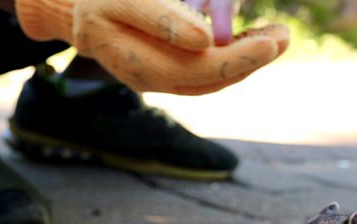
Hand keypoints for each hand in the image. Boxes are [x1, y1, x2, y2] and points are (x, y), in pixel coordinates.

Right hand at [14, 0, 287, 93]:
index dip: (239, 57)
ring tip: (278, 36)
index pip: (200, 67)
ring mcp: (154, 78)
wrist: (72, 11)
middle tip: (284, 35)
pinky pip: (202, 73)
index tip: (271, 43)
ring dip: (246, 60)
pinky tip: (254, 41)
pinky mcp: (162, 74)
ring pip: (209, 78)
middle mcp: (148, 77)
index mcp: (137, 59)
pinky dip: (231, 59)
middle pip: (210, 77)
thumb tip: (205, 40)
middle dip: (251, 59)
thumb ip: (161, 19)